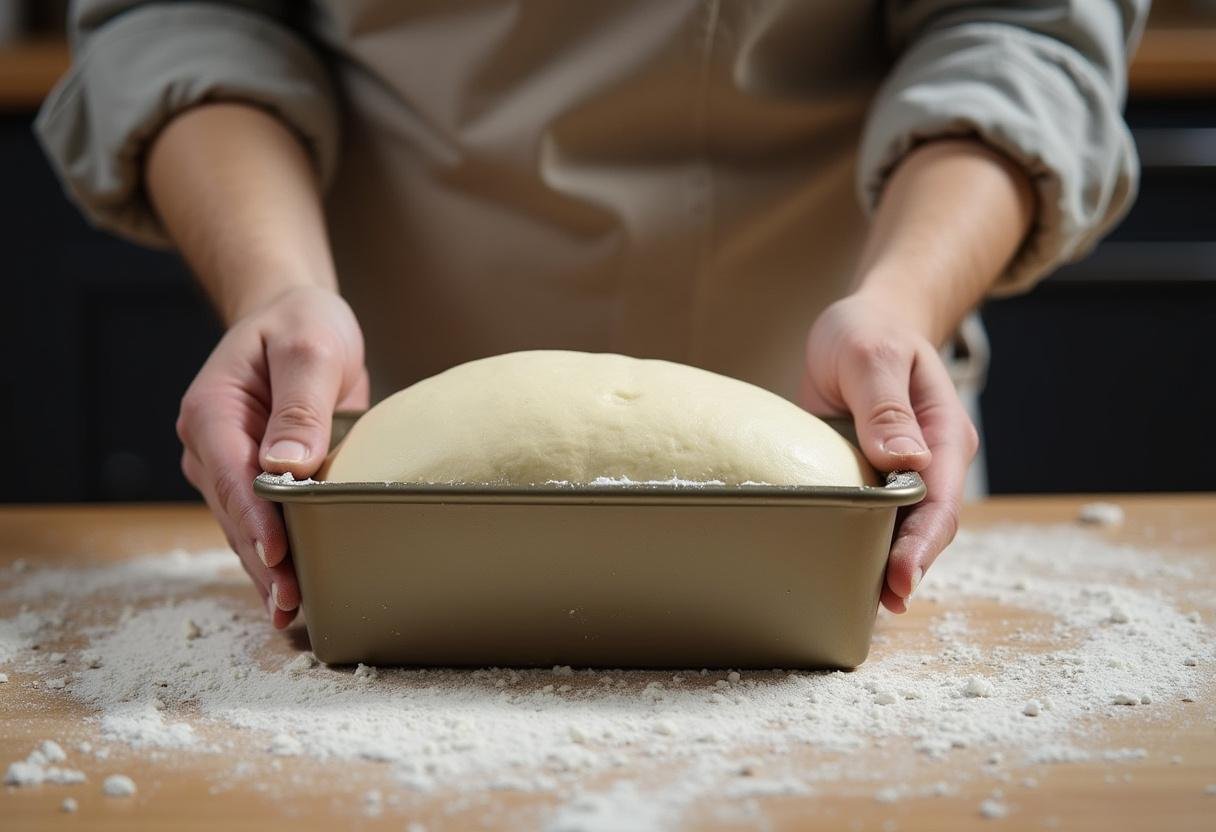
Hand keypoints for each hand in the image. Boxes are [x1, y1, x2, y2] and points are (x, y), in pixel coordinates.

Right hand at [177, 286, 368, 626]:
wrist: (298, 320)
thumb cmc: (302, 326)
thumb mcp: (309, 349)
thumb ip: (301, 404)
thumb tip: (288, 464)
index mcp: (211, 411)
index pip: (230, 473)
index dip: (253, 517)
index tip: (276, 554)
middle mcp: (211, 447)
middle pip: (233, 512)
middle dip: (260, 559)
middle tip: (289, 602)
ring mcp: (229, 469)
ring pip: (245, 528)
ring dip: (267, 570)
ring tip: (291, 612)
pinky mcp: (256, 482)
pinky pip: (264, 524)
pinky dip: (278, 559)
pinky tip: (296, 594)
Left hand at [801, 293, 978, 613]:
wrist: (858, 326)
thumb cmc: (868, 332)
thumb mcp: (872, 356)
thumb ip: (886, 405)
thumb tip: (907, 460)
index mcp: (943, 435)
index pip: (941, 501)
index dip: (922, 543)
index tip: (901, 577)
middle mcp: (929, 463)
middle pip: (923, 527)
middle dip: (905, 568)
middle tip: (878, 605)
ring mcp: (897, 475)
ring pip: (896, 530)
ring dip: (880, 566)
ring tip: (855, 606)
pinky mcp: (866, 479)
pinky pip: (865, 518)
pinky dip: (854, 546)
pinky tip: (834, 576)